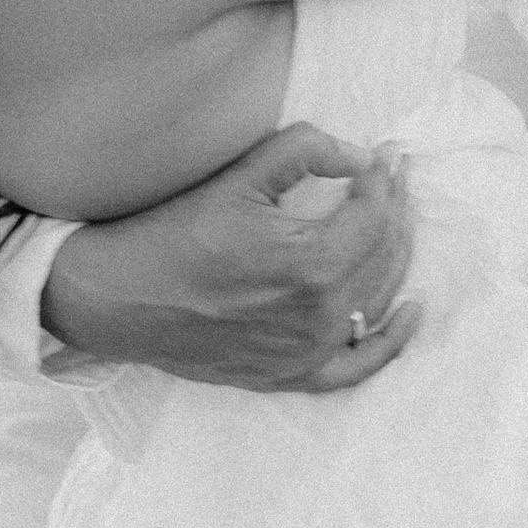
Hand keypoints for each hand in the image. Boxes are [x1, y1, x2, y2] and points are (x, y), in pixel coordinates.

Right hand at [38, 125, 420, 393]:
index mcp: (310, 265)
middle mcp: (318, 316)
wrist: (117, 297)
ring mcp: (306, 352)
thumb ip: (307, 151)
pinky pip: (357, 366)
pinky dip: (389, 341)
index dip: (386, 178)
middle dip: (396, 207)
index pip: (375, 214)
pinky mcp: (290, 375)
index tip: (387, 152)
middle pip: (384, 254)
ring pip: (378, 299)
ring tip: (396, 217)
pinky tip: (410, 312)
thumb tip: (362, 155)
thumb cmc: (174, 232)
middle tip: (394, 176)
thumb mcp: (239, 175)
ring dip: (396, 253)